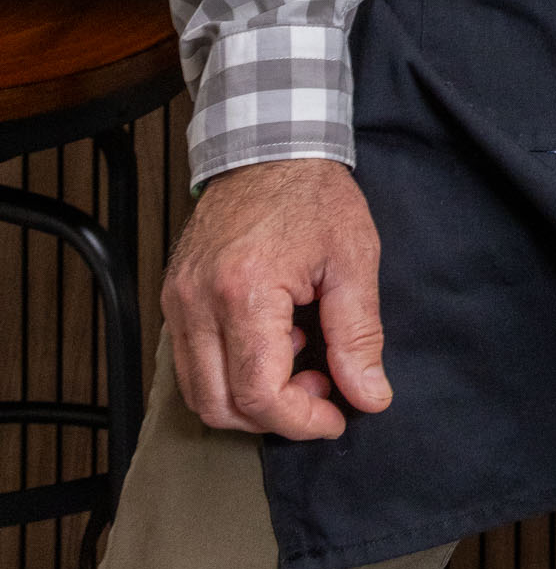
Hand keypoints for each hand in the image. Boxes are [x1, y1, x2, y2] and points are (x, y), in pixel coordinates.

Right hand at [161, 157, 389, 440]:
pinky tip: (269, 342)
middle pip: (220, 406)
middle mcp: (198, 302)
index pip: (260, 394)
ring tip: (296, 359)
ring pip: (198, 392)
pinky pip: (189, 363)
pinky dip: (228, 373)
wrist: (270, 147)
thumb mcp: (353, 259)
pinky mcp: (172, 297)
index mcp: (245, 291)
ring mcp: (177, 300)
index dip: (302, 420)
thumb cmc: (314, 196)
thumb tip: (369, 396)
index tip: (337, 414)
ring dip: (248, 399)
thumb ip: (360, 334)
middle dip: (275, 415)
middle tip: (321, 386)